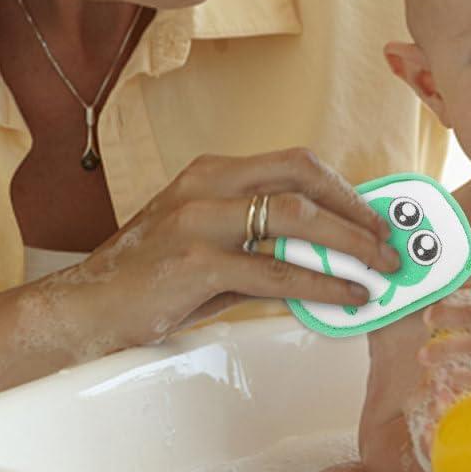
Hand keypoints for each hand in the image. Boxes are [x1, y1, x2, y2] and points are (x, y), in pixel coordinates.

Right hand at [37, 148, 398, 357]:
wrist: (82, 308)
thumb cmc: (148, 278)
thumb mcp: (208, 244)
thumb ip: (261, 242)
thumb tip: (328, 255)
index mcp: (213, 172)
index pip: (295, 163)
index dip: (344, 188)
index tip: (375, 216)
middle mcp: (207, 185)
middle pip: (303, 176)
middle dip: (356, 209)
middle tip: (388, 242)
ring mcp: (199, 221)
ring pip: (296, 218)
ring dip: (350, 245)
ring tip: (379, 270)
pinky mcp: (195, 263)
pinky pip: (276, 271)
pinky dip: (322, 284)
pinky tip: (346, 296)